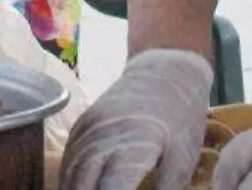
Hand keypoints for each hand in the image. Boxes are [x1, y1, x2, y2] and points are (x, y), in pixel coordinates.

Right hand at [61, 50, 211, 189]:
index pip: (111, 188)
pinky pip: (67, 157)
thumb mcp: (183, 156)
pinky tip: (76, 189)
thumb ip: (167, 187)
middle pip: (82, 183)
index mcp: (133, 146)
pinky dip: (68, 178)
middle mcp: (103, 136)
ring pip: (70, 171)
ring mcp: (88, 128)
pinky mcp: (81, 124)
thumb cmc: (180, 118)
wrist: (164, 72)